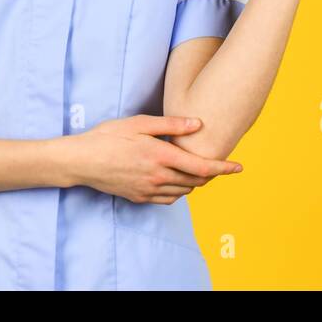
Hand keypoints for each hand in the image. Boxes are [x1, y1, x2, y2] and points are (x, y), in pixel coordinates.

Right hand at [69, 115, 243, 203]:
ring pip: (183, 191)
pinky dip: (178, 191)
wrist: (81, 161)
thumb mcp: (139, 123)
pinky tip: (175, 180)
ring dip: (195, 182)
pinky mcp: (139, 197)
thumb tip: (198, 124)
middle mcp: (158, 177)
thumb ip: (170, 125)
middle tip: (217, 164)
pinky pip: (168, 198)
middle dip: (210, 174)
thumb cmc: (108, 136)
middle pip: (196, 182)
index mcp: (161, 156)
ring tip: (197, 170)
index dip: (223, 168)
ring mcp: (148, 190)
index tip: (239, 167)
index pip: (201, 167)